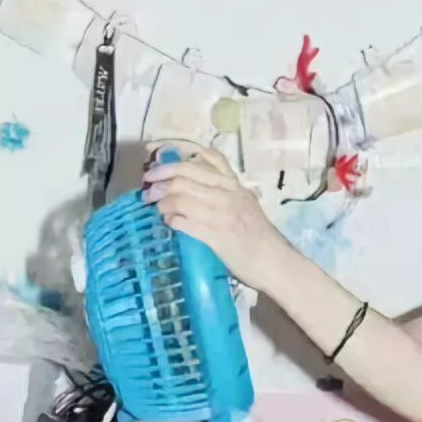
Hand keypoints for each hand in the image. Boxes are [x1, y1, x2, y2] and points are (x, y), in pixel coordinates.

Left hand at [143, 146, 288, 292]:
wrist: (273, 260)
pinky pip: (185, 223)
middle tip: (148, 189)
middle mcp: (227, 194)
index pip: (202, 161)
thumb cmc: (259, 234)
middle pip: (185, 177)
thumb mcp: (245, 202)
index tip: (155, 164)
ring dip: (163, 202)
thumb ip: (226, 189)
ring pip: (182, 199)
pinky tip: (169, 222)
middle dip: (161, 180)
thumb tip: (197, 184)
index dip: (173, 161)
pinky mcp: (215, 236)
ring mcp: (221, 214)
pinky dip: (172, 220)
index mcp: (234, 184)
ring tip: (156, 207)